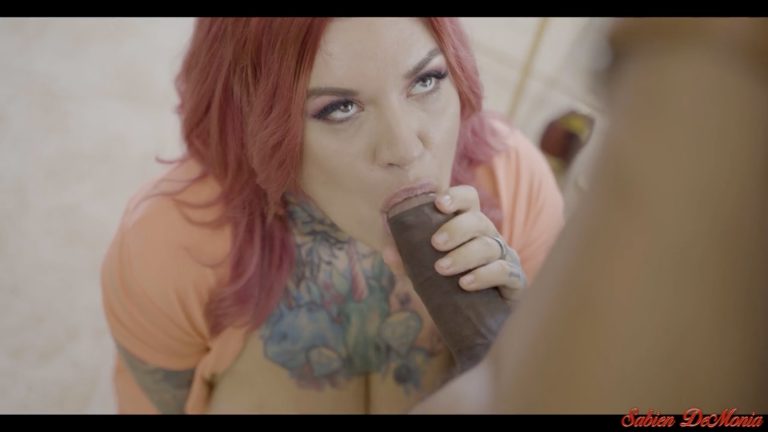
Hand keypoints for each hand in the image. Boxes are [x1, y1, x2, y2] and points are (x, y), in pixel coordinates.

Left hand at [382, 185, 526, 303]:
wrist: (475, 325)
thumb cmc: (450, 290)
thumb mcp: (424, 276)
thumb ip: (406, 263)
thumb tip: (387, 252)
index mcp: (468, 227)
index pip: (469, 200)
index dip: (456, 197)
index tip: (438, 204)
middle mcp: (488, 237)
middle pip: (478, 220)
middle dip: (456, 229)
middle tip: (435, 244)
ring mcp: (505, 257)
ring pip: (489, 246)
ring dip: (464, 255)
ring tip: (442, 269)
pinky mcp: (515, 280)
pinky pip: (503, 271)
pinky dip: (483, 275)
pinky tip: (465, 284)